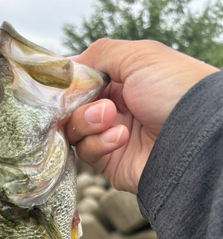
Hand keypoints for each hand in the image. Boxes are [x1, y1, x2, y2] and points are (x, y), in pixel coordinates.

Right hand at [67, 39, 218, 193]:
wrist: (194, 137)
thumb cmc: (174, 90)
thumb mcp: (139, 57)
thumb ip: (101, 54)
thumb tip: (71, 65)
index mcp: (122, 82)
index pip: (83, 82)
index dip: (72, 84)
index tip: (66, 85)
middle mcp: (115, 109)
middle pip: (74, 108)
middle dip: (80, 104)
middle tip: (101, 104)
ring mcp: (110, 137)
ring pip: (75, 131)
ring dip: (88, 122)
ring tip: (109, 118)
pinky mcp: (110, 162)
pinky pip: (87, 152)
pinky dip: (99, 143)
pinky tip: (121, 138)